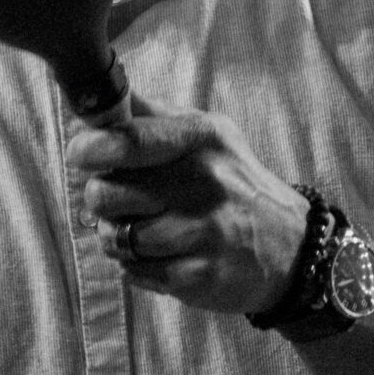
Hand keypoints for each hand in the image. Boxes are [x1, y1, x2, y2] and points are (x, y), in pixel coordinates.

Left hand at [66, 104, 310, 313]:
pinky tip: (159, 255)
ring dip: (116, 237)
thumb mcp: (207, 134)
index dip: (89, 149)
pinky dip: (135, 266)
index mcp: (202, 139)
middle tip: (116, 201)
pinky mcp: (199, 275)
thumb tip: (96, 99)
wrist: (291, 247)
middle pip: (108, 193)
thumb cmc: (235, 183)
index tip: (81, 155)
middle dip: (100, 200)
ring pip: (116, 237)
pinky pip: (134, 272)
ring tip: (139, 230)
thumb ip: (151, 115)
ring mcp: (203, 232)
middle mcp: (204, 183)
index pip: (126, 140)